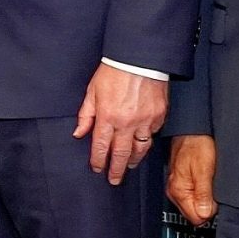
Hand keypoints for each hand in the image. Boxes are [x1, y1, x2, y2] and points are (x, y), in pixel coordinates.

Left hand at [74, 62, 168, 184]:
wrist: (140, 58)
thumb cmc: (115, 71)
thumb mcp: (92, 91)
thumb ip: (86, 115)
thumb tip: (79, 133)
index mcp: (108, 116)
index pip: (101, 147)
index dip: (99, 161)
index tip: (97, 169)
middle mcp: (127, 122)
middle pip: (122, 154)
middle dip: (117, 170)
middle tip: (114, 180)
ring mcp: (145, 120)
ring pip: (140, 149)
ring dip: (134, 160)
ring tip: (130, 166)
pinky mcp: (159, 116)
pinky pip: (153, 134)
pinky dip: (147, 141)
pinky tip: (143, 144)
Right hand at [168, 134, 217, 223]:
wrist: (191, 129)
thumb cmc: (197, 144)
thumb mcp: (204, 170)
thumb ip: (203, 194)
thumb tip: (205, 214)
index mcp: (178, 191)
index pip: (196, 218)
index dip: (210, 211)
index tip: (216, 200)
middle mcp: (175, 192)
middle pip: (195, 214)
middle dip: (207, 206)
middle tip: (214, 190)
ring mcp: (177, 187)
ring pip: (195, 205)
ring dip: (205, 198)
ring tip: (210, 183)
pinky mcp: (182, 181)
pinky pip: (194, 196)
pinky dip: (203, 191)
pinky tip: (207, 181)